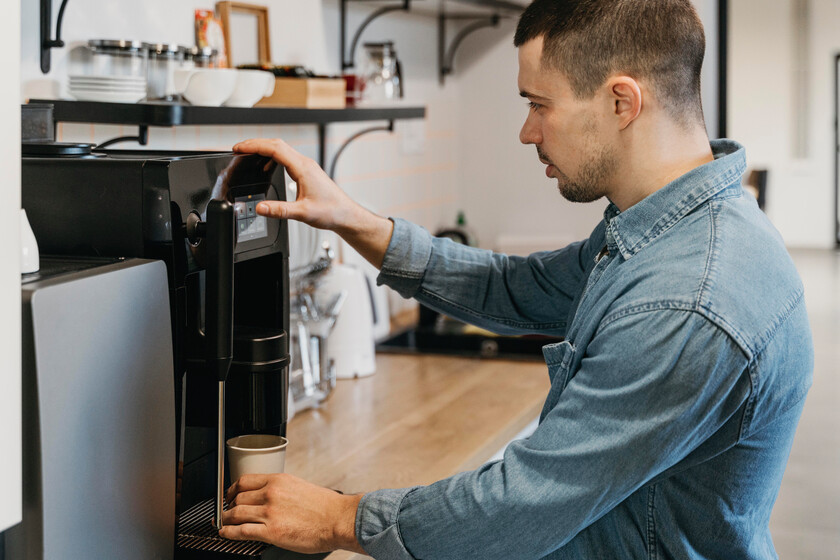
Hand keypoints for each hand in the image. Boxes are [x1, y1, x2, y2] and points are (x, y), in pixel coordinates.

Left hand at [218, 473, 365, 554]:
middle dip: (228, 505)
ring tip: (223, 524)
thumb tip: (267, 498)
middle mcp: (271, 493)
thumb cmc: (325, 507)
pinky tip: (225, 534)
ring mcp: (270, 512)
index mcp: (279, 480)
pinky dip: (229, 533)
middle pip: (237, 497)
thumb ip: (281, 491)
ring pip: (235, 513)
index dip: (232, 489)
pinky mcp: (271, 532)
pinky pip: (241, 531)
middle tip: (225, 511)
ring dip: (225, 519)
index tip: (229, 494)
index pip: (244, 480)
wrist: (338, 519)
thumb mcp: (299, 488)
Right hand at [233, 138, 393, 266]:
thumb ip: (279, 210)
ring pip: (282, 150)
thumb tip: (260, 208)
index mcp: (303, 168)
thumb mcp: (302, 213)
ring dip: (264, 150)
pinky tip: (266, 167)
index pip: (275, 149)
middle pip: (276, 144)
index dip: (254, 146)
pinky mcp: (307, 172)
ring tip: (248, 156)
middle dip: (255, 144)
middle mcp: (305, 163)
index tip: (239, 148)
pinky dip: (273, 158)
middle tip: (238, 149)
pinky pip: (287, 158)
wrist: (346, 215)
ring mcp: (306, 166)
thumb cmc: (331, 212)